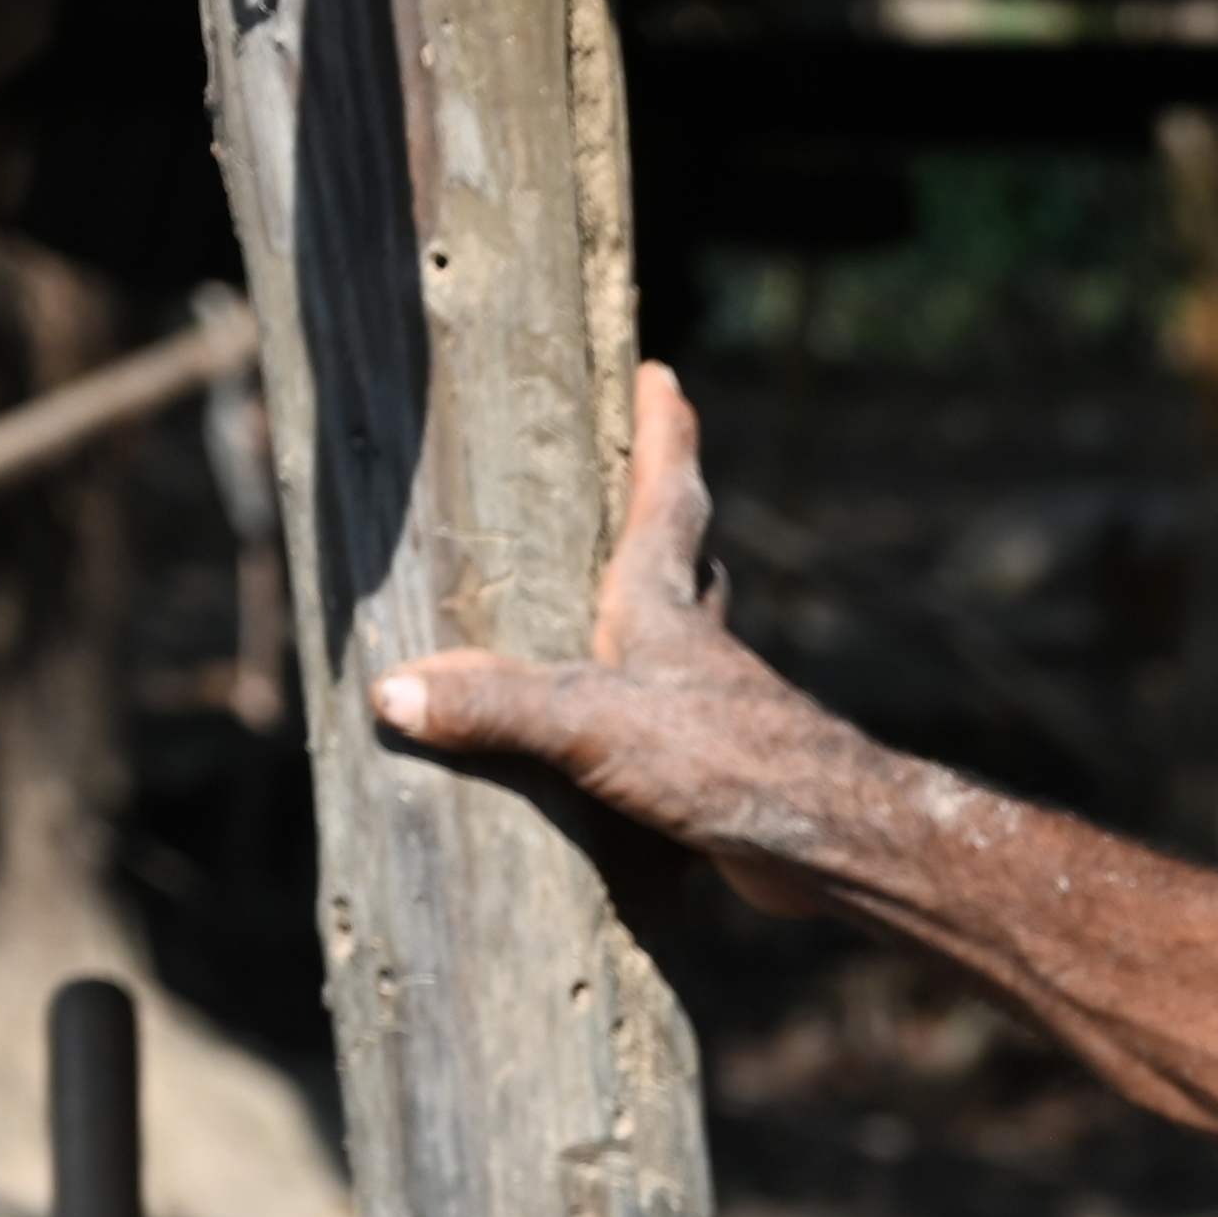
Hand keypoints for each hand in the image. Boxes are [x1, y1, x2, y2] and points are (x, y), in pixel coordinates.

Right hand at [369, 364, 851, 910]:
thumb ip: (497, 706)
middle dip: (662, 521)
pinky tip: (608, 750)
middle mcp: (693, 648)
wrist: (823, 842)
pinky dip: (637, 722)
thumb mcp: (590, 723)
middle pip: (685, 564)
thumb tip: (394, 691)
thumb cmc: (720, 760)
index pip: (667, 497)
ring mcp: (711, 710)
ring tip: (610, 614)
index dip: (662, 432)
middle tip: (643, 485)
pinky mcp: (714, 772)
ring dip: (653, 621)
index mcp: (662, 609)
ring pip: (682, 644)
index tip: (662, 374)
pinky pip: (666, 728)